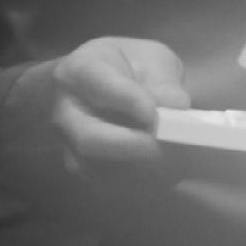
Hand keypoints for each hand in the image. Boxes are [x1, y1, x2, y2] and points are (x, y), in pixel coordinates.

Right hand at [0, 37, 189, 201]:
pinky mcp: (88, 175)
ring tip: (179, 157)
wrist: (94, 91)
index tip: (154, 112)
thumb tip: (176, 107)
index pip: (98, 84)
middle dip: (132, 146)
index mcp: (79, 71)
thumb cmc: (126, 68)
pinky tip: (171, 168)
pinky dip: (147, 183)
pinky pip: (115, 187)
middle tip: (167, 144)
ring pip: (102, 171)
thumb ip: (162, 79)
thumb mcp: (149, 58)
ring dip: (145, 170)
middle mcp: (66, 113)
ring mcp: (71, 149)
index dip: (127, 100)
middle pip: (89, 139)